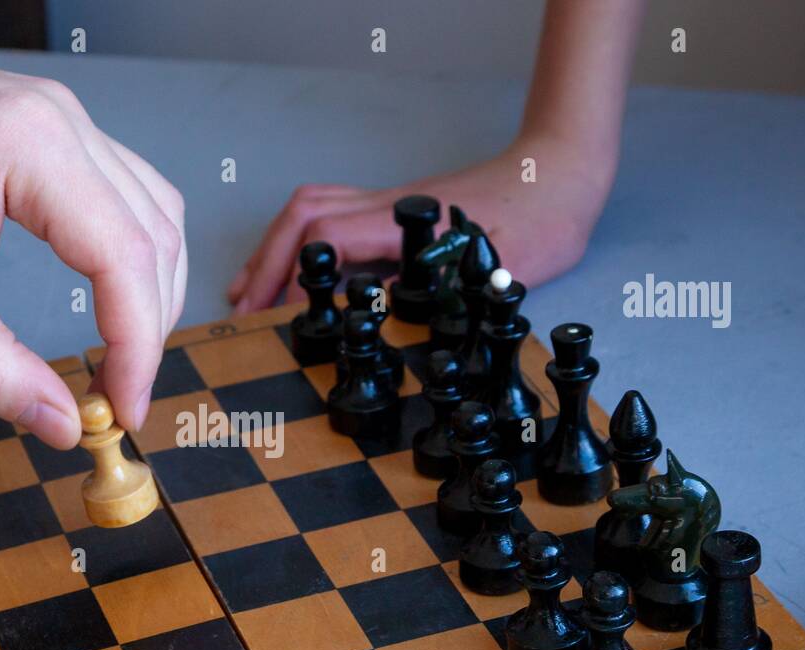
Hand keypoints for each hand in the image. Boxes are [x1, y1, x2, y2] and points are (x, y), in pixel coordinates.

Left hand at [0, 45, 184, 448]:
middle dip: (147, 328)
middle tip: (117, 400)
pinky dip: (129, 255)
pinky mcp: (47, 129)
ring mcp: (59, 117)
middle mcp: (62, 119)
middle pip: (153, 236)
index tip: (121, 413)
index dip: (137, 347)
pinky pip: (124, 193)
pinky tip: (109, 294)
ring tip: (120, 358)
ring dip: (148, 292)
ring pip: (152, 212)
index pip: (127, 257)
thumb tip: (61, 424)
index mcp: (35, 145)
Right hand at [226, 135, 610, 312]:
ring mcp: (386, 203)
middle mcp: (387, 205)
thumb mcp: (498, 270)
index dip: (297, 278)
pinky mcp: (391, 210)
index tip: (283, 318)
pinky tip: (289, 270)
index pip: (329, 238)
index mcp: (408, 221)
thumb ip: (441, 291)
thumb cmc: (540, 223)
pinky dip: (296, 243)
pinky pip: (326, 215)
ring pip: (308, 210)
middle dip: (265, 264)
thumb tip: (382, 317)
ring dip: (272, 250)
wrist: (561, 176)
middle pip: (302, 217)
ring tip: (247, 294)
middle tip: (243, 311)